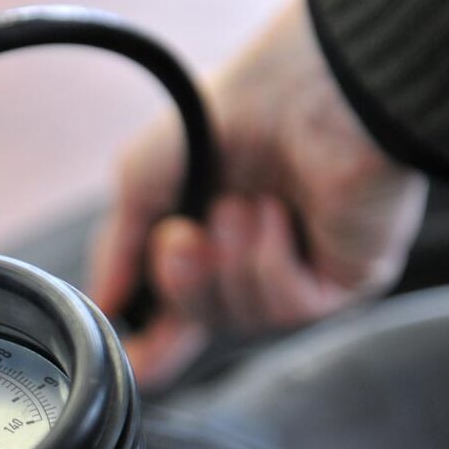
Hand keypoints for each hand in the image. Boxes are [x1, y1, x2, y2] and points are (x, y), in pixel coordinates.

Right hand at [90, 0, 427, 388]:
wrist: (297, 88)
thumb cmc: (223, 119)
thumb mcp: (141, 181)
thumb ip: (117, 251)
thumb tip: (102, 305)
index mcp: (208, 251)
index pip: (177, 321)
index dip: (151, 349)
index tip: (128, 360)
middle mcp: (253, 269)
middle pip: (201, 327)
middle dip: (183, 287)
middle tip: (183, 237)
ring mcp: (300, 276)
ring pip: (243, 322)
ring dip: (228, 263)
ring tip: (241, 206)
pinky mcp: (346, 280)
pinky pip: (287, 309)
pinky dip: (269, 262)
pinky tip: (276, 217)